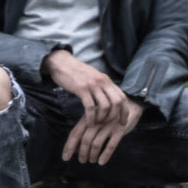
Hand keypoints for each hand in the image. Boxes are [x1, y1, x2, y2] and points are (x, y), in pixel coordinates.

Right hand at [42, 50, 143, 164]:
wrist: (62, 62)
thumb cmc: (77, 72)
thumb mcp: (94, 77)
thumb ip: (102, 86)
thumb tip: (109, 99)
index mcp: (106, 80)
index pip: (122, 97)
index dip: (125, 111)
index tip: (122, 122)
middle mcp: (102, 82)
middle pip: (117, 102)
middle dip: (115, 116)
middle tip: (108, 125)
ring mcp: (92, 85)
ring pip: (105, 106)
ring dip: (102, 118)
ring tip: (96, 123)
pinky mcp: (81, 89)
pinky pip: (90, 107)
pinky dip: (91, 118)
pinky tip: (88, 123)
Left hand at [63, 97, 142, 164]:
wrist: (130, 102)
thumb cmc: (109, 114)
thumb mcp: (95, 119)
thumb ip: (84, 131)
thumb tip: (72, 150)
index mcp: (89, 116)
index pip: (75, 133)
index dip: (69, 146)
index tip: (65, 158)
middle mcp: (97, 120)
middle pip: (85, 139)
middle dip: (81, 153)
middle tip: (81, 160)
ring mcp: (108, 125)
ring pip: (96, 144)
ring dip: (92, 155)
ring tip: (91, 160)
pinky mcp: (120, 130)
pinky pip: (111, 145)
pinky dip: (105, 155)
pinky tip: (101, 162)